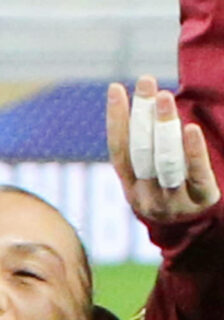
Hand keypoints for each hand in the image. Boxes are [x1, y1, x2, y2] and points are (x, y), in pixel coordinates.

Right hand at [106, 76, 220, 224]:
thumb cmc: (178, 198)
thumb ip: (146, 154)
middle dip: (142, 114)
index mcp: (131, 188)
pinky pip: (195, 173)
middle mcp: (147, 197)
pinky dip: (192, 151)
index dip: (117, 119)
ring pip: (164, 162)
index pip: (119, 149)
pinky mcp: (202, 200)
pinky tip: (190, 128)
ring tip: (165, 96)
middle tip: (146, 82)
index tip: (116, 88)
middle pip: (141, 152)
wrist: (204, 238)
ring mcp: (174, 202)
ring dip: (163, 126)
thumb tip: (143, 103)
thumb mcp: (155, 182)